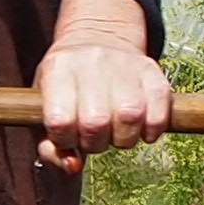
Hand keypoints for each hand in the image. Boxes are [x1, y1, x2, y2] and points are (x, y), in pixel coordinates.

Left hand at [33, 0, 168, 173]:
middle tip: (94, 136)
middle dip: (96, 142)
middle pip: (96, 122)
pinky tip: (141, 128)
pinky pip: (160, 110)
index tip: (68, 134)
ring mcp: (124, 62)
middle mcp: (90, 60)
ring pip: (131, 116)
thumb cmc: (66, 86)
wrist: (96, 38)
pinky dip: (152, 129)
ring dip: (124, 138)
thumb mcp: (44, 109)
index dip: (65, 139)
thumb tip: (73, 166)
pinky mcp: (151, 68)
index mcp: (57, 68)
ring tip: (116, 132)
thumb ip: (50, 146)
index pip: (60, 121)